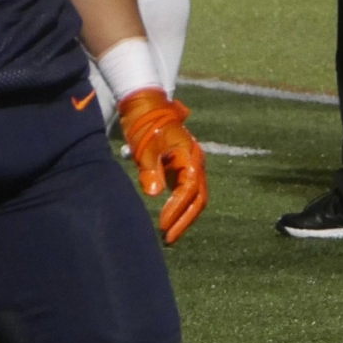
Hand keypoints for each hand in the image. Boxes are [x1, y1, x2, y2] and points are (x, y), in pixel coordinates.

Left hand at [118, 89, 207, 243]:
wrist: (145, 104)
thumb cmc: (145, 123)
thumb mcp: (145, 147)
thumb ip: (150, 171)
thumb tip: (154, 194)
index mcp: (190, 156)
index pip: (187, 190)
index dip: (176, 210)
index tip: (162, 224)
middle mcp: (195, 162)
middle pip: (197, 199)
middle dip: (184, 221)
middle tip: (168, 238)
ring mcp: (190, 165)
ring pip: (194, 197)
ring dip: (183, 216)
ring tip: (168, 235)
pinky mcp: (181, 167)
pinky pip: (186, 192)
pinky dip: (178, 207)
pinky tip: (167, 219)